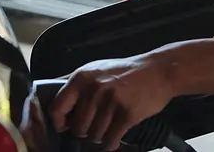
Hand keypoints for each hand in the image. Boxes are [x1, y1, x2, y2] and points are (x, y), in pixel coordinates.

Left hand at [49, 55, 174, 150]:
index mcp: (81, 78)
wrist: (158, 71)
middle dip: (84, 131)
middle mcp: (94, 89)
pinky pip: (110, 140)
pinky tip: (114, 137)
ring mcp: (111, 102)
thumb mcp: (97, 69)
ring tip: (107, 127)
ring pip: (94, 135)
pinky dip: (111, 143)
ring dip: (100, 136)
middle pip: (78, 127)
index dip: (59, 122)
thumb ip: (77, 84)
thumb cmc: (126, 72)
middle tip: (93, 126)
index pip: (57, 108)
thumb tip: (55, 101)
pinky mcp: (127, 114)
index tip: (64, 127)